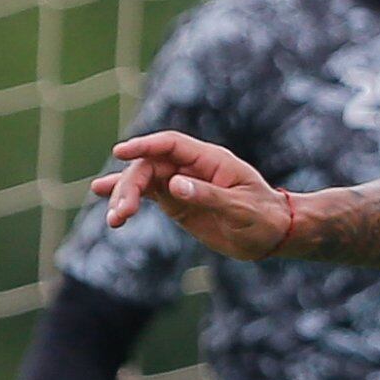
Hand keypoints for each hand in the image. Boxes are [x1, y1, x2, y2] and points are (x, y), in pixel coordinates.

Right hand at [92, 132, 291, 258]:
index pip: (171, 144)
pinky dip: (128, 198)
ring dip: (125, 196)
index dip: (145, 145)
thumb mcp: (239, 209)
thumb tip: (174, 184)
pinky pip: (148, 195)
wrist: (274, 235)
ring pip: (144, 181)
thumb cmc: (263, 218)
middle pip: (150, 165)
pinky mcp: (177, 202)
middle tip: (121, 212)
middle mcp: (192, 167)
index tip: (121, 153)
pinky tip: (105, 199)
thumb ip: (208, 196)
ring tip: (114, 220)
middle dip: (130, 186)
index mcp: (210, 160)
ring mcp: (182, 183)